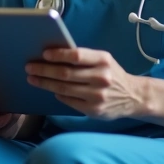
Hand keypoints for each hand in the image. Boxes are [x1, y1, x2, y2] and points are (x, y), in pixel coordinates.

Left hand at [26, 47, 144, 119]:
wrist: (134, 97)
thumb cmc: (112, 74)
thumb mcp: (104, 61)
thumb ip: (84, 59)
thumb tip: (53, 55)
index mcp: (103, 60)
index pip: (76, 56)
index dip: (58, 55)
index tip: (43, 54)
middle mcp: (101, 78)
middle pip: (65, 74)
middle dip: (44, 70)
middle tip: (29, 67)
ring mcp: (97, 96)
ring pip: (64, 88)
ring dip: (45, 83)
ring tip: (33, 78)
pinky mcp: (94, 110)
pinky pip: (69, 101)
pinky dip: (58, 94)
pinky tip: (51, 90)